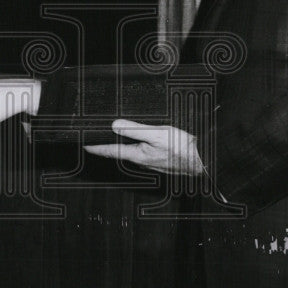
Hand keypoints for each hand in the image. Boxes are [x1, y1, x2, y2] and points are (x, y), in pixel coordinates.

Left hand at [84, 119, 204, 175]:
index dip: (95, 147)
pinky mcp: (159, 161)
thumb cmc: (184, 149)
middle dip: (105, 146)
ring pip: (130, 153)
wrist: (204, 161)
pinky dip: (134, 146)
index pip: (109, 151)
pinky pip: (141, 153)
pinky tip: (137, 141)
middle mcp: (141, 161)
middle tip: (93, 139)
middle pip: (118, 153)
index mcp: (137, 155)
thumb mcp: (158, 134)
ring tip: (110, 139)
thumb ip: (135, 129)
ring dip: (119, 146)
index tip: (83, 144)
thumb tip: (114, 125)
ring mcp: (150, 162)